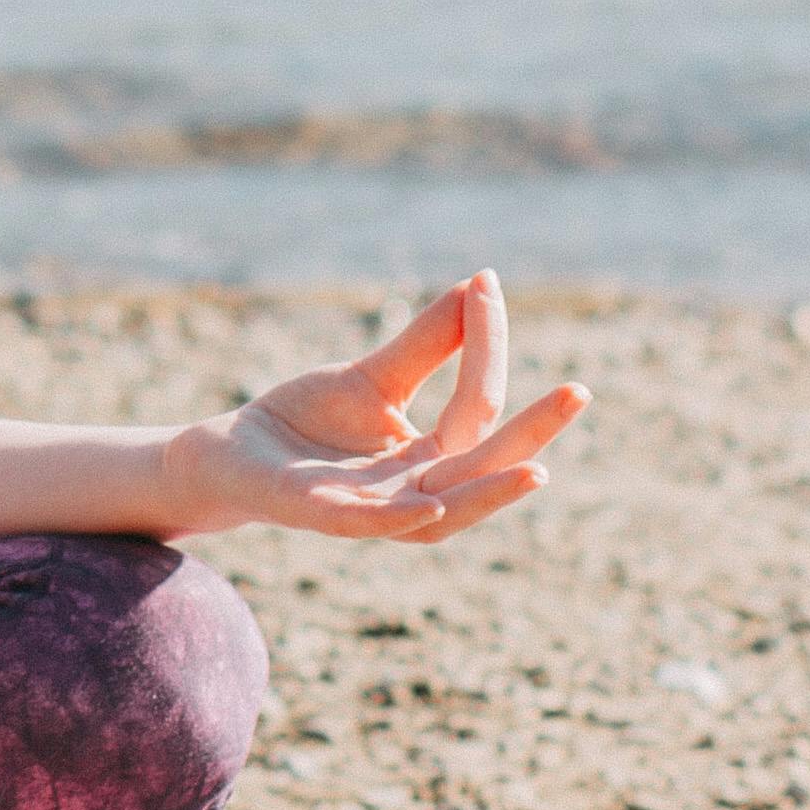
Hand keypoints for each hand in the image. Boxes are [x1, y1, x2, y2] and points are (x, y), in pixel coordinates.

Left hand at [179, 270, 582, 543]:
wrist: (229, 451)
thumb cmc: (307, 419)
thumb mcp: (374, 376)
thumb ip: (428, 343)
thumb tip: (481, 283)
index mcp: (431, 459)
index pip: (476, 407)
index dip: (485, 347)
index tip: (486, 285)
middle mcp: (413, 492)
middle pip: (482, 465)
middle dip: (532, 432)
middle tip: (579, 390)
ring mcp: (369, 511)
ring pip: (442, 512)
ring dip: (488, 493)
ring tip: (535, 468)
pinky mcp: (318, 516)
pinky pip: (365, 526)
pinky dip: (398, 520)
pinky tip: (427, 507)